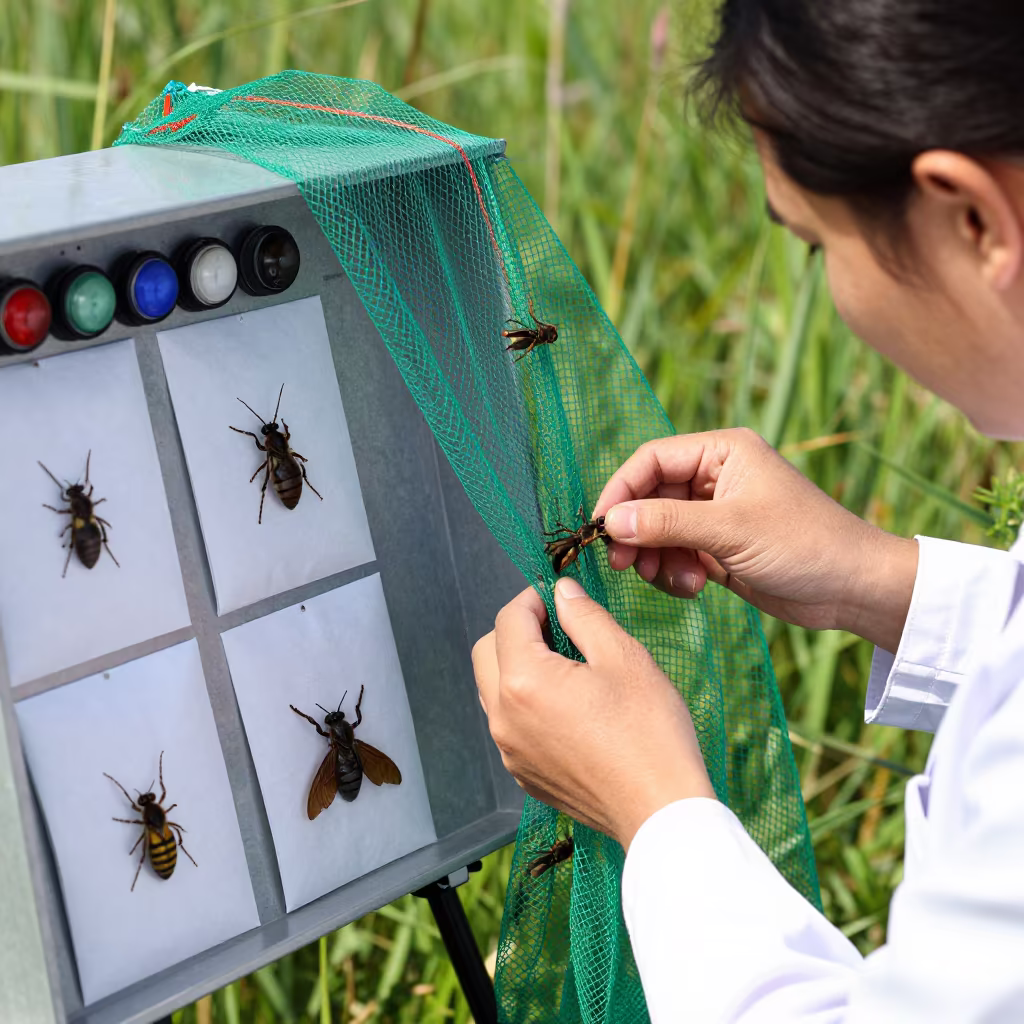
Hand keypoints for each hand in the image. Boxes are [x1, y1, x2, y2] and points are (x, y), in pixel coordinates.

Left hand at [472, 579, 714, 850]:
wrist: (661, 812)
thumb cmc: (649, 732)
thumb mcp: (623, 657)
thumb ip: (584, 615)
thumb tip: (562, 591)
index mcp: (524, 681)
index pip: (508, 619)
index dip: (533, 597)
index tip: (559, 596)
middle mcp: (503, 717)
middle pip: (487, 651)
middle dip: (516, 630)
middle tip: (559, 626)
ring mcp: (509, 750)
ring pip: (493, 689)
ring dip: (516, 666)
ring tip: (566, 665)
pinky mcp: (523, 774)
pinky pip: (508, 724)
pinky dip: (525, 703)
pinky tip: (568, 705)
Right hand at [593, 428, 917, 652]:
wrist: (853, 588)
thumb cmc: (803, 544)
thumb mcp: (730, 530)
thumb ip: (667, 522)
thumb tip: (610, 522)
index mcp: (721, 452)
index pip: (651, 461)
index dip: (621, 492)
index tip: (600, 528)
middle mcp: (715, 477)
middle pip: (649, 497)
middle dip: (636, 532)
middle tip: (623, 564)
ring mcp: (716, 514)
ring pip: (659, 530)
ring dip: (657, 558)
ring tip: (677, 580)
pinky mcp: (718, 547)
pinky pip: (676, 554)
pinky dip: (675, 572)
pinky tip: (695, 587)